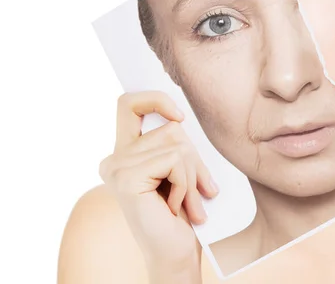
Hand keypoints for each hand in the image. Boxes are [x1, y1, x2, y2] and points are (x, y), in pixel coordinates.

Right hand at [99, 91, 218, 280]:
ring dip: (192, 176)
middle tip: (199, 190)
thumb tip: (181, 118)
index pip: (129, 104)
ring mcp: (117, 167)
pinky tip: (174, 207)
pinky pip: (175, 160)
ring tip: (186, 203)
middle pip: (170, 127)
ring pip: (178, 144)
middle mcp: (115, 157)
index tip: (180, 116)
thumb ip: (176, 144)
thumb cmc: (182, 215)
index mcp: (126, 152)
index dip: (155, 99)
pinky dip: (185, 184)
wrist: (175, 254)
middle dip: (195, 159)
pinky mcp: (125, 177)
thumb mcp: (181, 170)